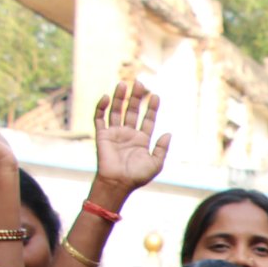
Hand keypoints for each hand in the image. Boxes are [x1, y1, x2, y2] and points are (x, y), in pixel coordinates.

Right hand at [92, 81, 171, 196]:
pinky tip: (107, 97)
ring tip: (123, 84)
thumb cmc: (137, 176)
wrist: (118, 183)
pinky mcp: (102, 135)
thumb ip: (162, 148)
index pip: (147, 119)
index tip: (155, 96)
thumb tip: (168, 133)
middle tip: (139, 83)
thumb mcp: (156, 163)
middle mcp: (128, 134)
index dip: (151, 108)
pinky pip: (100, 118)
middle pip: (132, 111)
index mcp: (142, 140)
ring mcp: (115, 133)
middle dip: (136, 97)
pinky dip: (102, 107)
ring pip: (116, 111)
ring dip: (119, 97)